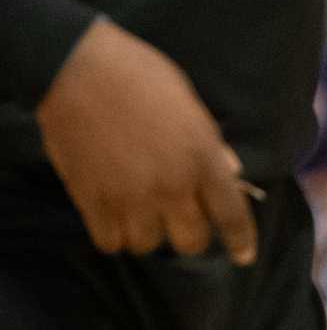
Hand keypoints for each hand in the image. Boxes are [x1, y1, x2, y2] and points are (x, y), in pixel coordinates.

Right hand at [35, 20, 256, 263]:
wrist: (79, 71)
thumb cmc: (142, 78)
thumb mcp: (191, 106)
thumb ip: (211, 145)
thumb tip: (230, 172)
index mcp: (203, 159)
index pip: (231, 214)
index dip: (240, 241)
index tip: (243, 257)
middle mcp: (171, 185)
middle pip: (191, 241)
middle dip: (190, 236)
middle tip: (180, 220)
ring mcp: (130, 196)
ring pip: (148, 245)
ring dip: (148, 234)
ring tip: (142, 214)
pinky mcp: (92, 200)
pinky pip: (110, 241)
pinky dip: (114, 235)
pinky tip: (115, 218)